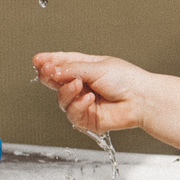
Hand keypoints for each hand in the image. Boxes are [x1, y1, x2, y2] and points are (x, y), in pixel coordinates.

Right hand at [33, 54, 179, 155]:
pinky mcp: (88, 119)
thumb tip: (51, 70)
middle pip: (56, 82)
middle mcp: (83, 85)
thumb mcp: (96, 67)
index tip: (37, 60)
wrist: (142, 99)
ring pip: (62, 100)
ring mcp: (84, 102)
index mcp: (85, 68)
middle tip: (49, 72)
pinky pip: (73, 114)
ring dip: (67, 92)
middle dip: (50, 77)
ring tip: (79, 85)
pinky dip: (79, 106)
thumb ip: (71, 69)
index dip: (48, 62)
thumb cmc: (127, 79)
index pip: (61, 64)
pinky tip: (89, 100)